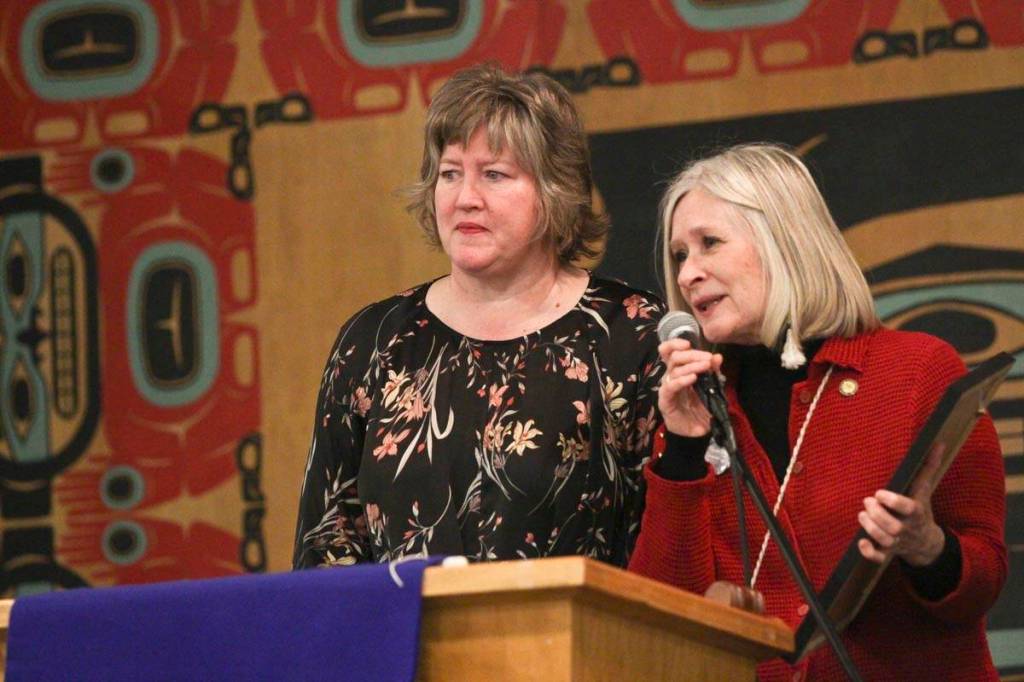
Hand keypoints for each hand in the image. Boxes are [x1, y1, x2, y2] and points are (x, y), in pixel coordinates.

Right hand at [657, 338, 723, 437]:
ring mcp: (667, 388)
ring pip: (674, 370)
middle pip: (673, 358)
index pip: (670, 352)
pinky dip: (681, 380)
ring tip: (704, 366)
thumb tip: (718, 356)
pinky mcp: (665, 400)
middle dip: (691, 355)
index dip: (675, 344)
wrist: (696, 431)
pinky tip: (693, 378)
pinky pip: (671, 387)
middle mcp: (671, 377)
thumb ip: (713, 372)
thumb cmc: (700, 408)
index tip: (689, 343)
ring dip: (690, 366)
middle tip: (707, 358)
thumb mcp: (711, 388)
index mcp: (679, 371)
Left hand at [857, 442, 946, 565]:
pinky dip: (869, 552)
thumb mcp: (924, 490)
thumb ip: (927, 467)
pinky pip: (879, 558)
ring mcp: (898, 542)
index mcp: (916, 512)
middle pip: (893, 527)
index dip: (893, 502)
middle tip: (867, 502)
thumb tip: (937, 443)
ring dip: (870, 528)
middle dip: (877, 514)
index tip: (880, 492)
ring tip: (862, 515)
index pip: (908, 508)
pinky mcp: (888, 552)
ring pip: (885, 540)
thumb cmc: (920, 510)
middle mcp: (907, 528)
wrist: (926, 542)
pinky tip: (862, 541)